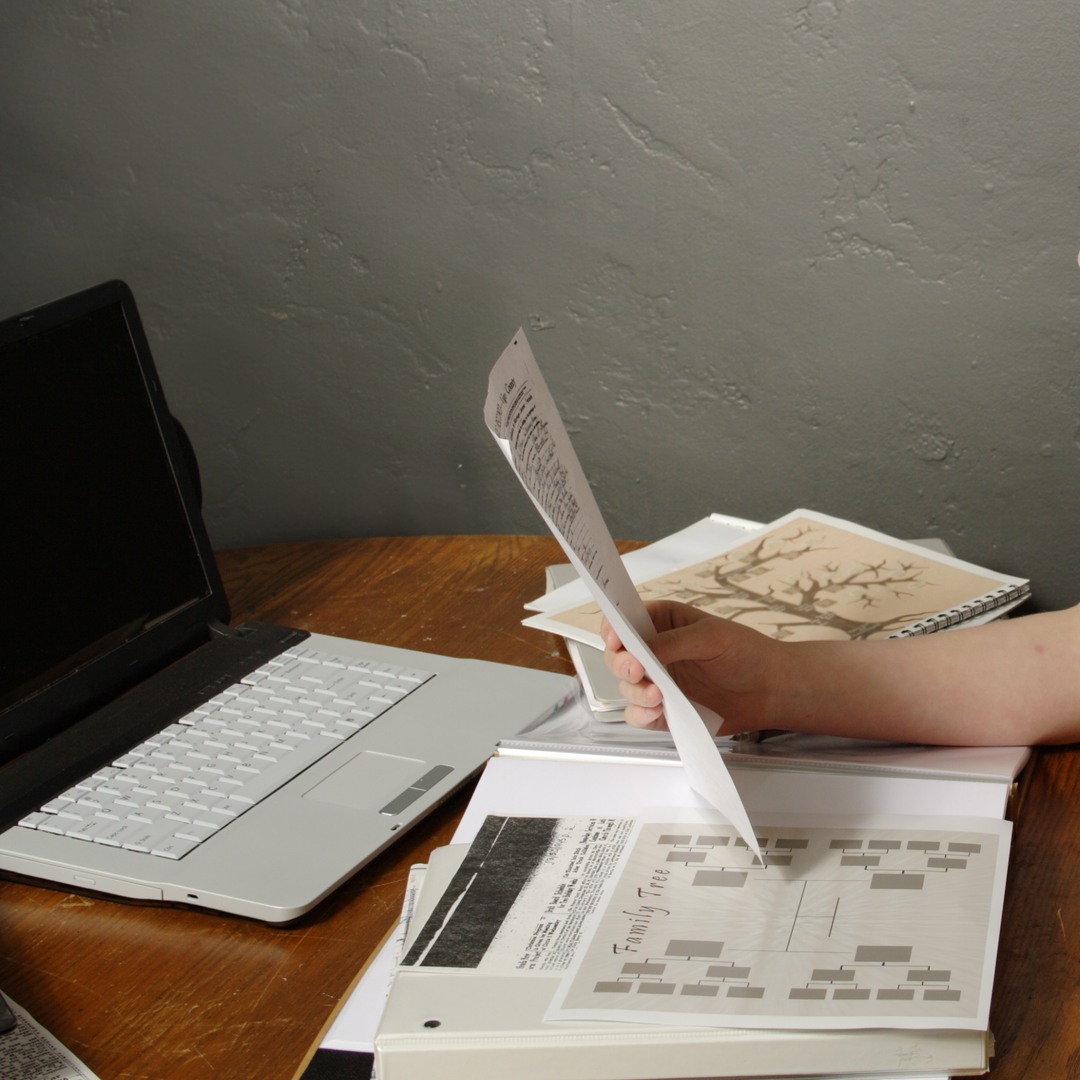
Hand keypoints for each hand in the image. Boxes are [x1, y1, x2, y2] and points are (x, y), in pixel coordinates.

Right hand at [601, 601, 788, 733]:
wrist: (770, 690)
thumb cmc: (746, 652)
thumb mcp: (711, 636)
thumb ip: (673, 642)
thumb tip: (641, 650)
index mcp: (663, 623)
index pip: (624, 621)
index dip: (613, 628)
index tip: (614, 639)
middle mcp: (655, 652)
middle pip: (618, 656)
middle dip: (621, 664)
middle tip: (636, 670)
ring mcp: (658, 682)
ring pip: (626, 687)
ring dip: (635, 692)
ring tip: (657, 696)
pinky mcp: (664, 710)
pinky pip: (639, 715)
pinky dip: (641, 715)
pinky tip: (656, 712)